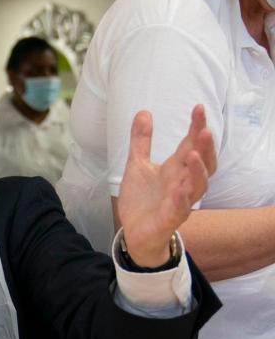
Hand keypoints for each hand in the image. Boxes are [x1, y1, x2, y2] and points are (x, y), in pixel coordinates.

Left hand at [117, 105, 215, 266]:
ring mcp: (179, 201)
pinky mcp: (170, 219)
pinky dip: (182, 198)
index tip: (198, 108)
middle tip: (204, 130)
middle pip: (202, 163)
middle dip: (205, 147)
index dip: (196, 127)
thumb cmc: (142, 199)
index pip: (191, 144)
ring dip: (198, 170)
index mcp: (176, 169)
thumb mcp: (137, 165)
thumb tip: (144, 111)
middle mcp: (183, 183)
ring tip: (192, 154)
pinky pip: (181, 209)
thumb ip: (141, 141)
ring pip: (198, 186)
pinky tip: (181, 189)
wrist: (134, 231)